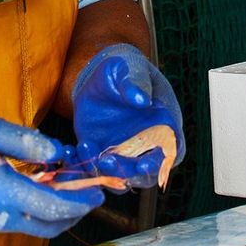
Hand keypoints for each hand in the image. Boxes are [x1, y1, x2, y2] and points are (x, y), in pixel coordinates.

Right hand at [0, 112, 101, 235]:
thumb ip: (27, 142)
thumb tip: (58, 155)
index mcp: (0, 190)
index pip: (53, 207)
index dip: (80, 202)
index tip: (98, 193)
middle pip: (49, 224)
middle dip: (75, 212)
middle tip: (90, 194)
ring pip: (34, 226)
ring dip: (56, 212)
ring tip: (67, 188)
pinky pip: (18, 222)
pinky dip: (36, 211)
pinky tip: (39, 189)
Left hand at [70, 44, 183, 189]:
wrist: (102, 75)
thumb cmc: (126, 68)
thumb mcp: (132, 69)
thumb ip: (136, 84)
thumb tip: (143, 100)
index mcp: (164, 125)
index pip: (170, 153)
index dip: (160, 163)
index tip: (143, 163)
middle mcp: (146, 144)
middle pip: (144, 173)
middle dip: (127, 173)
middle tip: (108, 161)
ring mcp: (123, 152)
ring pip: (118, 176)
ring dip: (103, 172)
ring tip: (86, 147)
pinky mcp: (100, 152)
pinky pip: (94, 168)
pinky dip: (83, 164)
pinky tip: (74, 147)